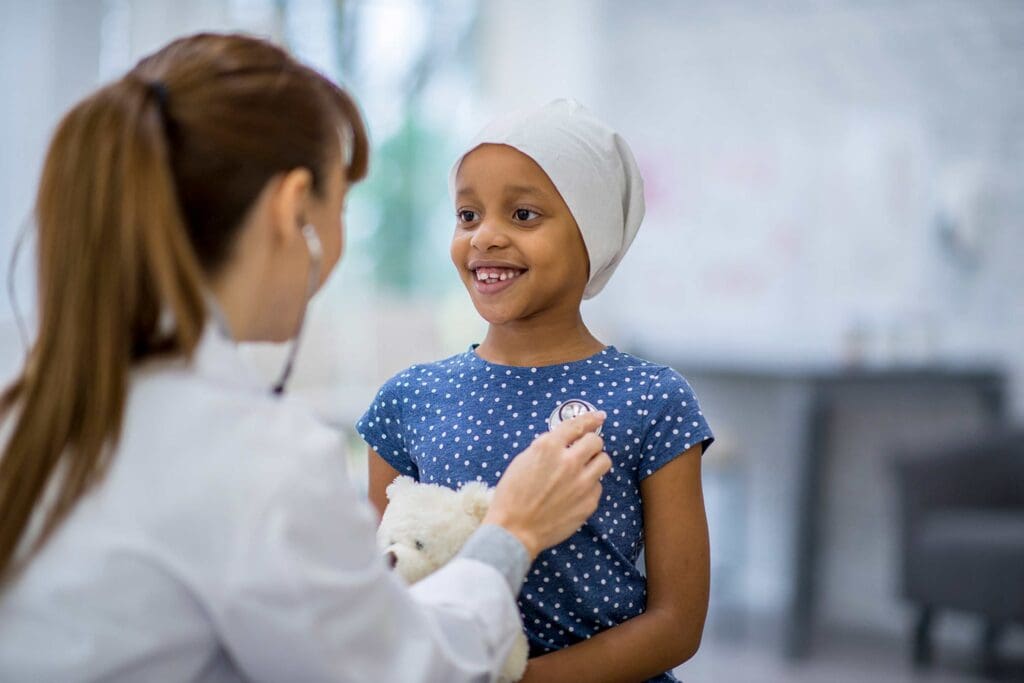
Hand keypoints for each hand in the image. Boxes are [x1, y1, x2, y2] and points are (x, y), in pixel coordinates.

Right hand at [484, 411, 610, 559]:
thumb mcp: (522, 461)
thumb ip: (546, 447)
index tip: (598, 416)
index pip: (577, 425)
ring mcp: (582, 483)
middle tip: (585, 449)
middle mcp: (569, 462)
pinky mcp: (589, 502)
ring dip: (595, 461)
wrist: (515, 530)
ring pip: (604, 461)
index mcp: (549, 447)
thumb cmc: (512, 496)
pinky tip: (576, 492)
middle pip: (596, 441)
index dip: (590, 418)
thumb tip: (563, 441)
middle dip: (591, 443)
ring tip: (584, 469)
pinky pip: (598, 485)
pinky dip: (590, 485)